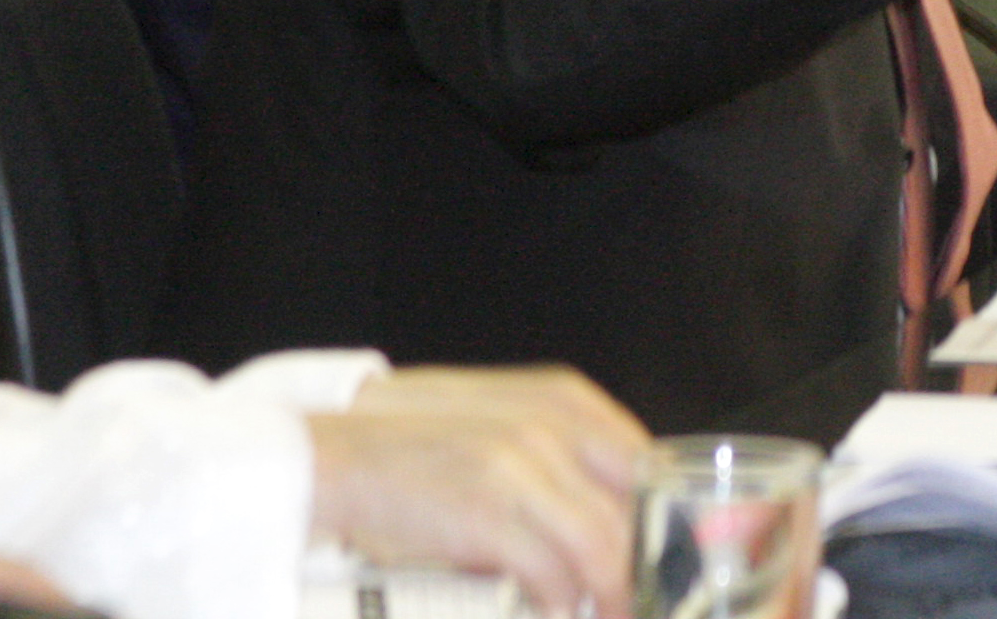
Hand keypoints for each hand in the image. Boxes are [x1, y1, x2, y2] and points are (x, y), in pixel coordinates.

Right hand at [310, 366, 648, 616]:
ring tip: (606, 614)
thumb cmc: (415, 449)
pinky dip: (563, 605)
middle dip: (644, 568)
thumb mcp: (501, 428)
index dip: (661, 521)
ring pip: (604, 547)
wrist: (332, 458)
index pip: (646, 461)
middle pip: (634, 508)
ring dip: (610, 596)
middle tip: (638, 601)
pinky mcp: (489, 512)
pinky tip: (556, 614)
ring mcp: (521, 465)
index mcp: (563, 400)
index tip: (664, 563)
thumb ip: (560, 457)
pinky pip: (554, 574)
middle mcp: (552, 425)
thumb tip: (614, 519)